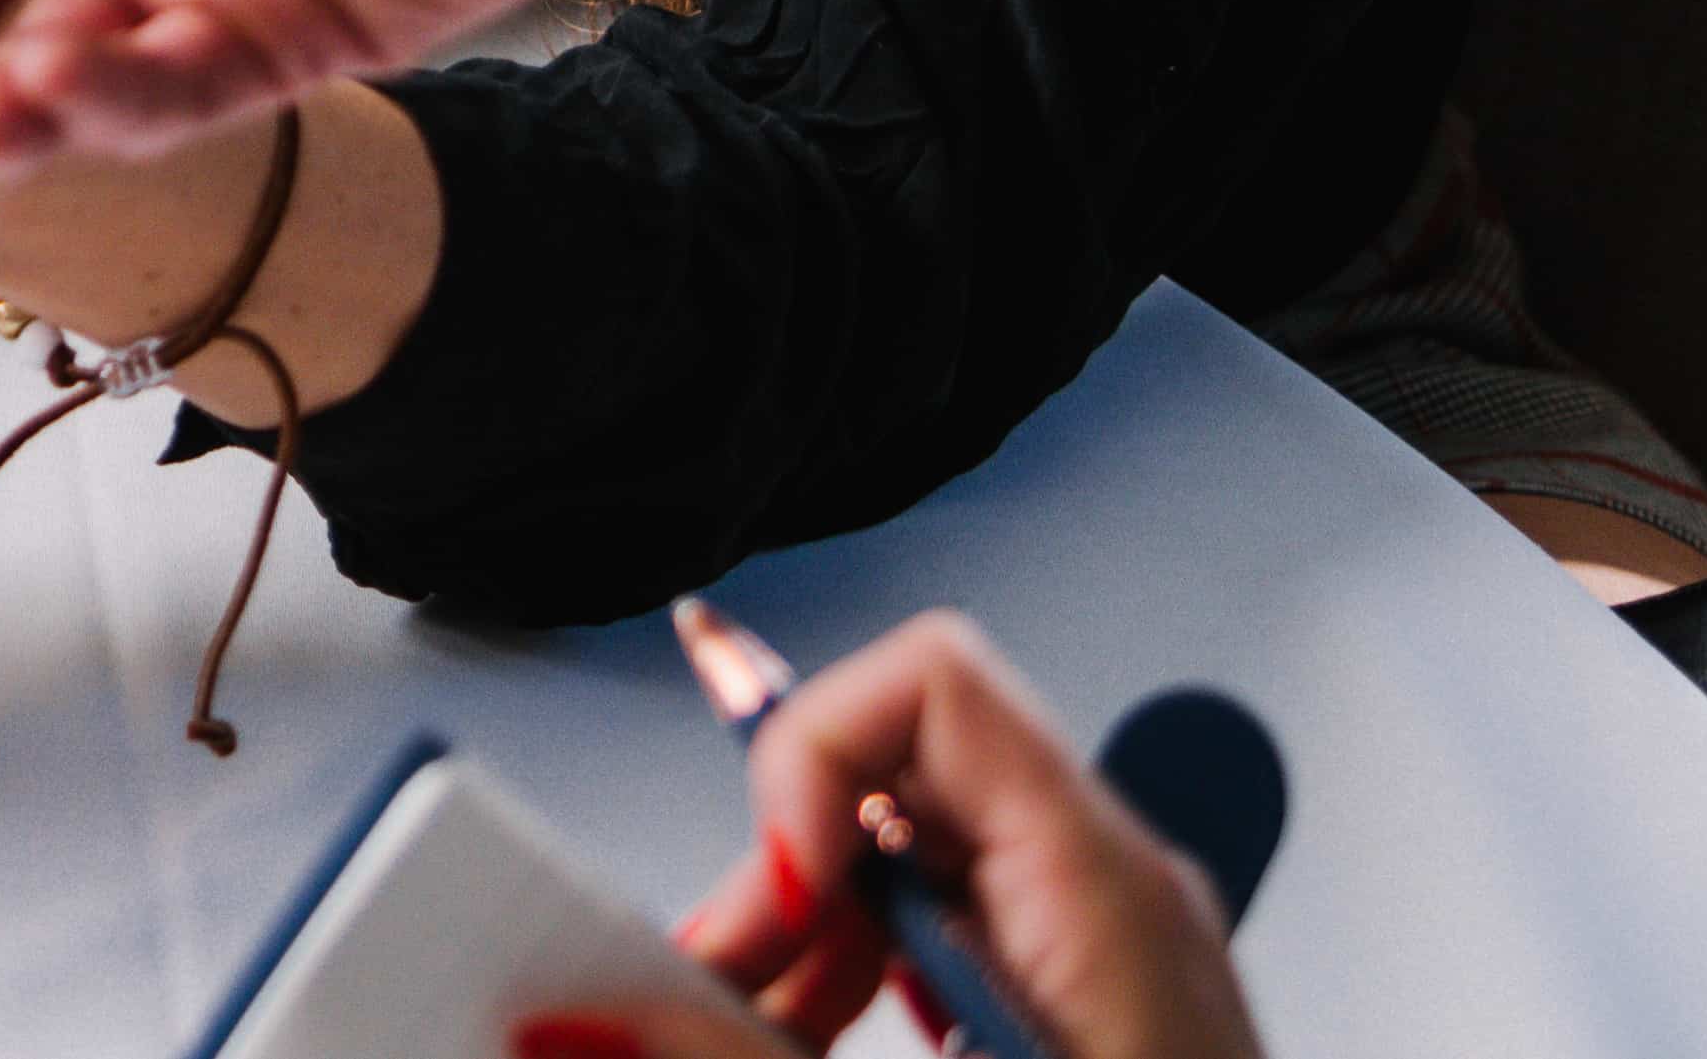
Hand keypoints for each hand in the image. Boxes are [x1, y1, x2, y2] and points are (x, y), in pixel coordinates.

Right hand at [669, 612, 1265, 1058]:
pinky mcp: (1084, 1014)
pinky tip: (808, 1051)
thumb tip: (588, 1015)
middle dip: (777, 877)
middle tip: (707, 991)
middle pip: (900, 775)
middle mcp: (1118, 897)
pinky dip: (856, 988)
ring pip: (909, 863)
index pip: (933, 685)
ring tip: (742, 1034)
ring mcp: (1106, 955)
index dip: (814, 756)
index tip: (770, 895)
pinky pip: (946, 939)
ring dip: (799, 946)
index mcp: (1107, 893)